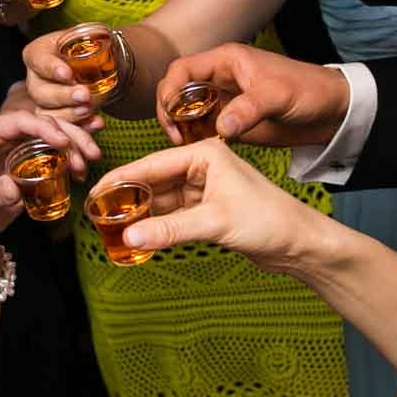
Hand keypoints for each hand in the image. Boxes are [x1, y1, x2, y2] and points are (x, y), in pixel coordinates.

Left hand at [0, 110, 97, 241]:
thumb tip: (15, 187)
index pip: (18, 121)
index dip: (44, 127)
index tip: (64, 142)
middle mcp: (3, 133)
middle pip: (42, 123)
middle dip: (69, 135)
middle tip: (89, 154)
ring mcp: (17, 144)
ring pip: (53, 134)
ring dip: (75, 144)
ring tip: (90, 162)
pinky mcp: (29, 158)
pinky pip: (54, 151)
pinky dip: (71, 157)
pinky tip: (83, 170)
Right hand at [18, 28, 106, 127]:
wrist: (102, 69)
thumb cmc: (90, 49)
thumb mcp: (89, 37)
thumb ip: (90, 39)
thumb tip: (102, 39)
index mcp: (38, 53)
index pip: (38, 59)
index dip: (51, 68)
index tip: (67, 73)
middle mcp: (35, 79)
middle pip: (39, 91)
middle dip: (63, 95)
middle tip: (84, 95)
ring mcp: (42, 102)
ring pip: (46, 113)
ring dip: (69, 114)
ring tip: (89, 110)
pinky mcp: (55, 119)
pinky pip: (61, 129)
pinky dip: (81, 127)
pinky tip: (96, 123)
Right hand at [90, 138, 322, 270]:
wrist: (301, 243)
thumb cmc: (269, 220)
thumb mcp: (216, 222)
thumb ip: (171, 229)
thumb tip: (130, 235)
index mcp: (205, 153)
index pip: (153, 163)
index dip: (122, 178)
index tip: (95, 192)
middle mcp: (203, 167)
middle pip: (154, 181)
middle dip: (127, 197)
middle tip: (96, 213)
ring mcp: (205, 189)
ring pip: (163, 200)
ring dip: (141, 213)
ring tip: (111, 227)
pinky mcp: (209, 211)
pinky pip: (174, 216)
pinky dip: (158, 226)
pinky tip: (139, 236)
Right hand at [155, 43, 348, 148]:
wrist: (332, 111)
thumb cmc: (308, 90)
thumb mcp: (278, 95)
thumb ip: (248, 109)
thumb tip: (220, 127)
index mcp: (226, 61)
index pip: (181, 70)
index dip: (169, 90)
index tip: (172, 114)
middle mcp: (219, 79)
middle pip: (177, 91)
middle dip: (170, 112)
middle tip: (176, 136)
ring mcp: (224, 101)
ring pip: (186, 112)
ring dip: (181, 128)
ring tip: (186, 145)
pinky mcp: (231, 121)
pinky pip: (202, 129)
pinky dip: (195, 139)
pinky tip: (200, 150)